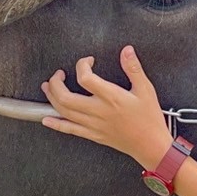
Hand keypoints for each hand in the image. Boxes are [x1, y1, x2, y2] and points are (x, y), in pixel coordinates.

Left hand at [41, 46, 173, 167]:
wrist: (150, 145)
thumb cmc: (150, 118)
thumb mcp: (146, 89)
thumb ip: (133, 68)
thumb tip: (127, 50)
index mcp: (111, 97)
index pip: (86, 78)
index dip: (82, 65)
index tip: (88, 61)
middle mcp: (98, 111)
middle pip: (66, 97)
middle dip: (56, 83)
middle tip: (58, 74)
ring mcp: (93, 124)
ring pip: (64, 112)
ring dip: (52, 98)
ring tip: (48, 87)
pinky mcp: (92, 135)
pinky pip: (70, 129)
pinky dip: (56, 123)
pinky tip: (46, 119)